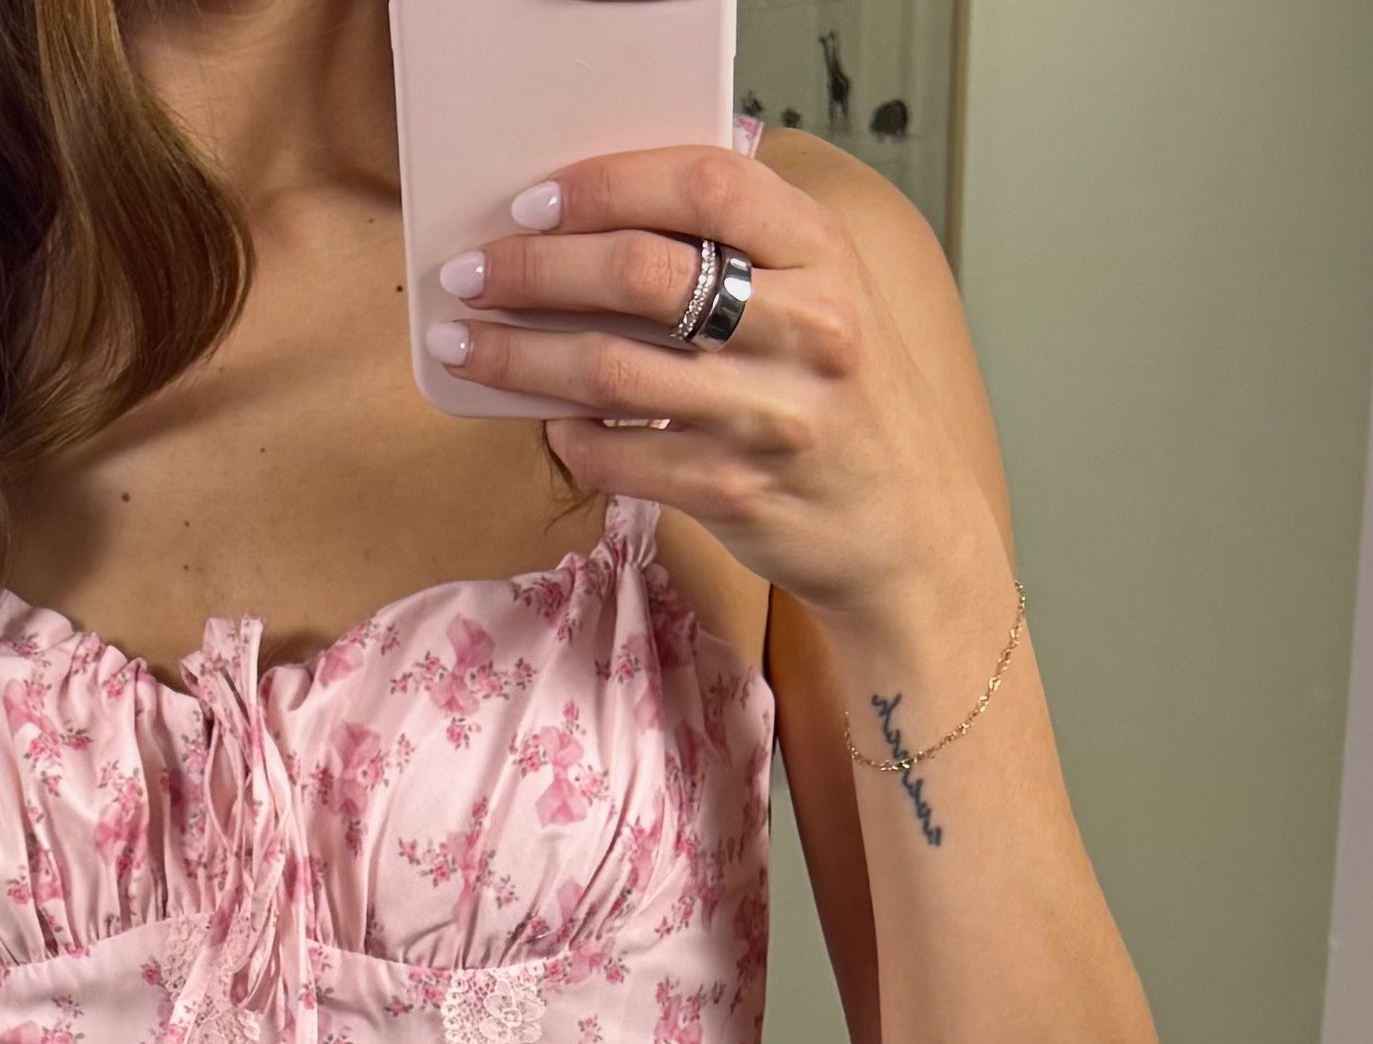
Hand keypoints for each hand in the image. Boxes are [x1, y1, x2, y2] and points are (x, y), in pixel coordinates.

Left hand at [424, 143, 1004, 639]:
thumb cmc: (846, 401)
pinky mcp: (734, 490)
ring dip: (522, 356)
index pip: (703, 184)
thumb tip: (616, 210)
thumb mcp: (827, 295)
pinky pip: (621, 456)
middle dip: (535, 269)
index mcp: (822, 254)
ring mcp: (768, 415)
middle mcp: (803, 328)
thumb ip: (749, 244)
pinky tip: (552, 424)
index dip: (606, 184)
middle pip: (639, 272)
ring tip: (468, 346)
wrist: (904, 530)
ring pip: (611, 368)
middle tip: (471, 272)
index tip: (534, 203)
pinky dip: (572, 438)